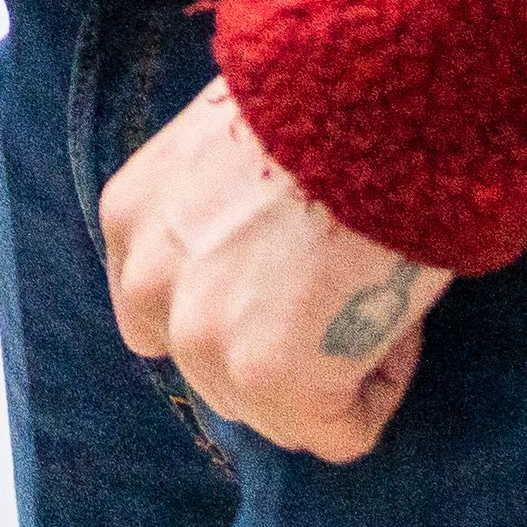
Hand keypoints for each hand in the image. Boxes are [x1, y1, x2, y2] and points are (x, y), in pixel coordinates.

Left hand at [95, 77, 443, 462]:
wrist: (376, 93)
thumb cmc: (330, 102)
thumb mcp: (229, 150)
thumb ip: (213, 222)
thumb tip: (263, 275)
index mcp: (131, 219)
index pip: (169, 317)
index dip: (246, 308)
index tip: (301, 265)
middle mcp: (150, 285)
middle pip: (218, 374)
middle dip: (287, 346)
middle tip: (347, 279)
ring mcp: (204, 339)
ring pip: (277, 412)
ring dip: (334, 369)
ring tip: (370, 289)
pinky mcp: (274, 380)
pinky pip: (340, 433)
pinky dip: (381, 389)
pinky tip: (394, 316)